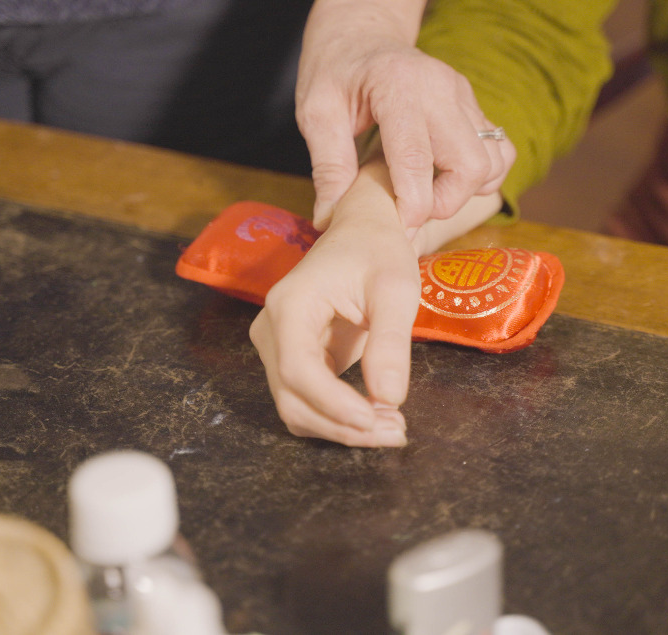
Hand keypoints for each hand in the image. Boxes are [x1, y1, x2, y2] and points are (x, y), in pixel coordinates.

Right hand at [249, 169, 421, 446]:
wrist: (363, 235)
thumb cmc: (379, 253)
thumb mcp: (395, 290)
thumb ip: (390, 342)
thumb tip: (388, 398)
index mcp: (289, 305)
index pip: (297, 370)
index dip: (334, 404)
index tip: (376, 420)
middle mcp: (271, 329)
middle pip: (292, 398)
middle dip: (343, 426)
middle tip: (396, 432)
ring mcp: (277, 348)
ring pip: (296, 408)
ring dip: (341, 429)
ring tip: (391, 427)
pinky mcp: (292, 360)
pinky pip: (307, 402)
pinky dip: (338, 419)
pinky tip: (375, 417)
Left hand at [297, 2, 515, 231]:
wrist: (362, 32)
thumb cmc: (335, 71)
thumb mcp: (315, 112)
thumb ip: (328, 165)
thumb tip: (329, 218)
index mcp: (398, 86)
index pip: (417, 158)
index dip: (412, 205)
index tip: (396, 227)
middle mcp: (441, 88)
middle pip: (471, 164)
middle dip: (445, 202)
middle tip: (411, 208)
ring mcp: (463, 95)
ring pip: (494, 160)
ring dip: (466, 190)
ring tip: (428, 191)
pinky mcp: (474, 106)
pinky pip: (499, 150)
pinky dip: (480, 175)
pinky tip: (446, 177)